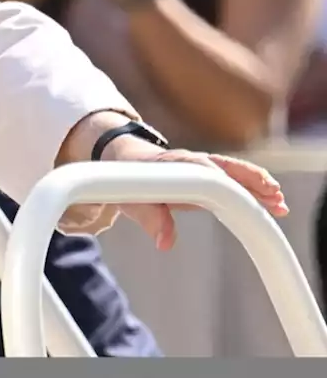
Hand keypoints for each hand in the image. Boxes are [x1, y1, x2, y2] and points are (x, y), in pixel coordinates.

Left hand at [113, 147, 287, 249]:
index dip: (223, 183)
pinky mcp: (209, 178)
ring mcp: (204, 168)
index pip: (204, 172)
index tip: (240, 193)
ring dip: (257, 187)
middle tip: (273, 197)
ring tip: (279, 204)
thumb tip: (165, 243)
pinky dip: (253, 191)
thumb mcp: (133, 201)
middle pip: (227, 168)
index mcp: (177, 165)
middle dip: (250, 181)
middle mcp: (194, 162)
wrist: (126, 163)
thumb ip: (151, 219)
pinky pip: (235, 182)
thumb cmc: (130, 182)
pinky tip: (272, 203)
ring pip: (235, 174)